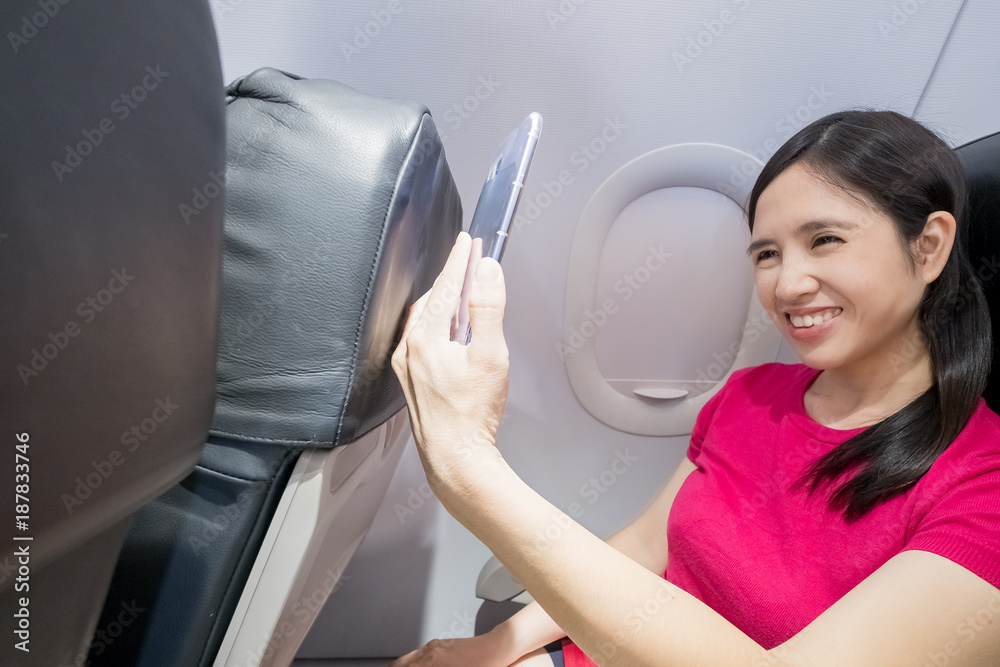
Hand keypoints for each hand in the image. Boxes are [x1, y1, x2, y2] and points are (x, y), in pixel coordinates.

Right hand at [389, 633, 510, 666]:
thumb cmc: (483, 665)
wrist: (497, 648)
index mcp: (433, 661)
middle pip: (402, 663)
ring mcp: (435, 645)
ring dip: (403, 666)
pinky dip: (412, 662)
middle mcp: (431, 651)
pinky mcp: (441, 644)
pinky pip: (418, 654)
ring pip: (409, 658)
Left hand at [391, 231, 509, 482]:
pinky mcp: (412, 380)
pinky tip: (451, 330)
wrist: (455, 458)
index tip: (468, 241)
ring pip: (424, 320)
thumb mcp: (491, 355)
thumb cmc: (472, 414)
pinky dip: (437, 324)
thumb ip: (488, 309)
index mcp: (426, 338)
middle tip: (471, 262)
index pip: (445, 287)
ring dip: (444, 302)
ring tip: (464, 292)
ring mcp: (407, 366)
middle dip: (451, 280)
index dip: (459, 261)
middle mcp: (409, 349)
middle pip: (432, 301)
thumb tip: (486, 272)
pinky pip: (421, 339)